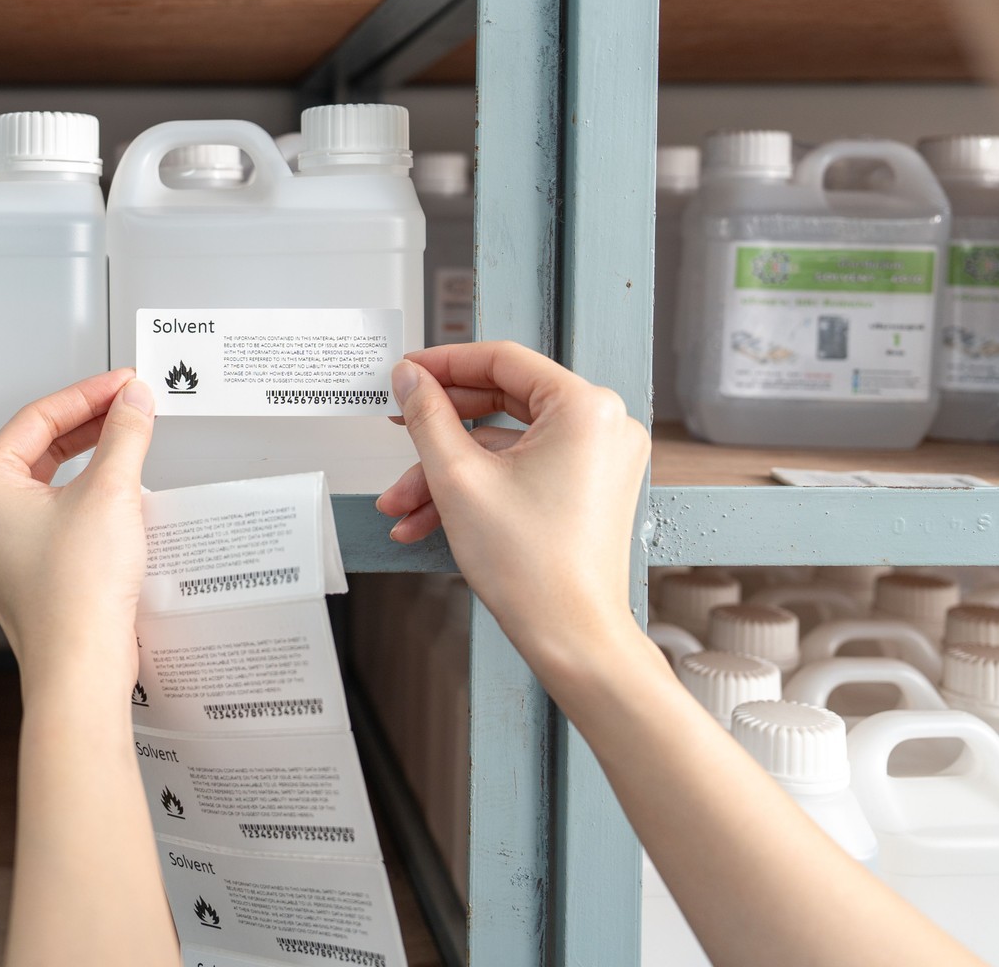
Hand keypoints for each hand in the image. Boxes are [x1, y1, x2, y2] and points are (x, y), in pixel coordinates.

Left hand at [0, 369, 156, 698]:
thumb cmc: (73, 596)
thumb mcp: (109, 493)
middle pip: (39, 446)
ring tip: (129, 439)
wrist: (79, 667)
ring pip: (47, 480)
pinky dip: (86, 493)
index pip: (37, 418)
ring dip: (90, 457)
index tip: (124, 384)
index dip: (88, 394)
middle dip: (89, 423)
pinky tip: (120, 490)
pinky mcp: (26, 569)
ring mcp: (0, 545)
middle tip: (130, 405)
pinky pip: (54, 513)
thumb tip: (132, 401)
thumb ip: (123, 435)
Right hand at [375, 342, 650, 675]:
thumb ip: (427, 415)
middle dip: (438, 432)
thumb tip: (409, 377)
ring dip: (448, 472)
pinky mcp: (589, 486)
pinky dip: (478, 488)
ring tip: (401, 505)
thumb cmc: (534, 568)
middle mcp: (603, 424)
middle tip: (396, 428)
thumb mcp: (458, 478)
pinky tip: (428, 519)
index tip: (405, 372)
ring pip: (505, 445)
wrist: (572, 638)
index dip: (443, 363)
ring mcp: (600, 458)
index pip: (502, 360)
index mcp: (585, 407)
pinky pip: (523, 469)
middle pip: (502, 403)